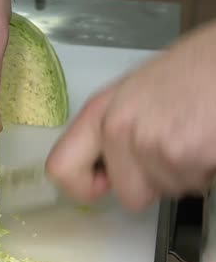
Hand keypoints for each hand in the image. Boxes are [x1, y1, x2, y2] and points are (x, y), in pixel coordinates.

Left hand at [46, 20, 215, 211]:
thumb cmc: (197, 66)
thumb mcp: (136, 90)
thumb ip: (113, 127)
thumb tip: (103, 163)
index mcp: (100, 111)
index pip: (60, 169)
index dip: (85, 186)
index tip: (104, 181)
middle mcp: (118, 128)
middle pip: (129, 195)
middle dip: (154, 181)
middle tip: (174, 146)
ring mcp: (153, 144)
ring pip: (168, 191)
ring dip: (186, 172)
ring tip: (197, 132)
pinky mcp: (188, 155)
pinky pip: (198, 185)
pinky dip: (209, 169)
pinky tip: (211, 136)